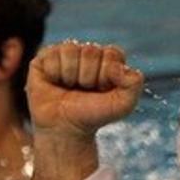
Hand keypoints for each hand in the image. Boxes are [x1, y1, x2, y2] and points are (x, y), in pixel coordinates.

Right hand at [26, 41, 143, 137]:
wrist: (65, 129)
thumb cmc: (94, 116)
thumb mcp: (123, 104)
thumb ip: (134, 83)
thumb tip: (118, 66)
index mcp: (108, 60)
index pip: (112, 53)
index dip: (107, 74)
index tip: (102, 90)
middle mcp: (87, 54)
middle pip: (90, 51)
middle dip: (88, 77)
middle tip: (84, 91)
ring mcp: (65, 55)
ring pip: (70, 50)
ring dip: (71, 75)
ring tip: (69, 88)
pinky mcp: (44, 59)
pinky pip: (51, 55)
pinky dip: (54, 73)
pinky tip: (55, 84)